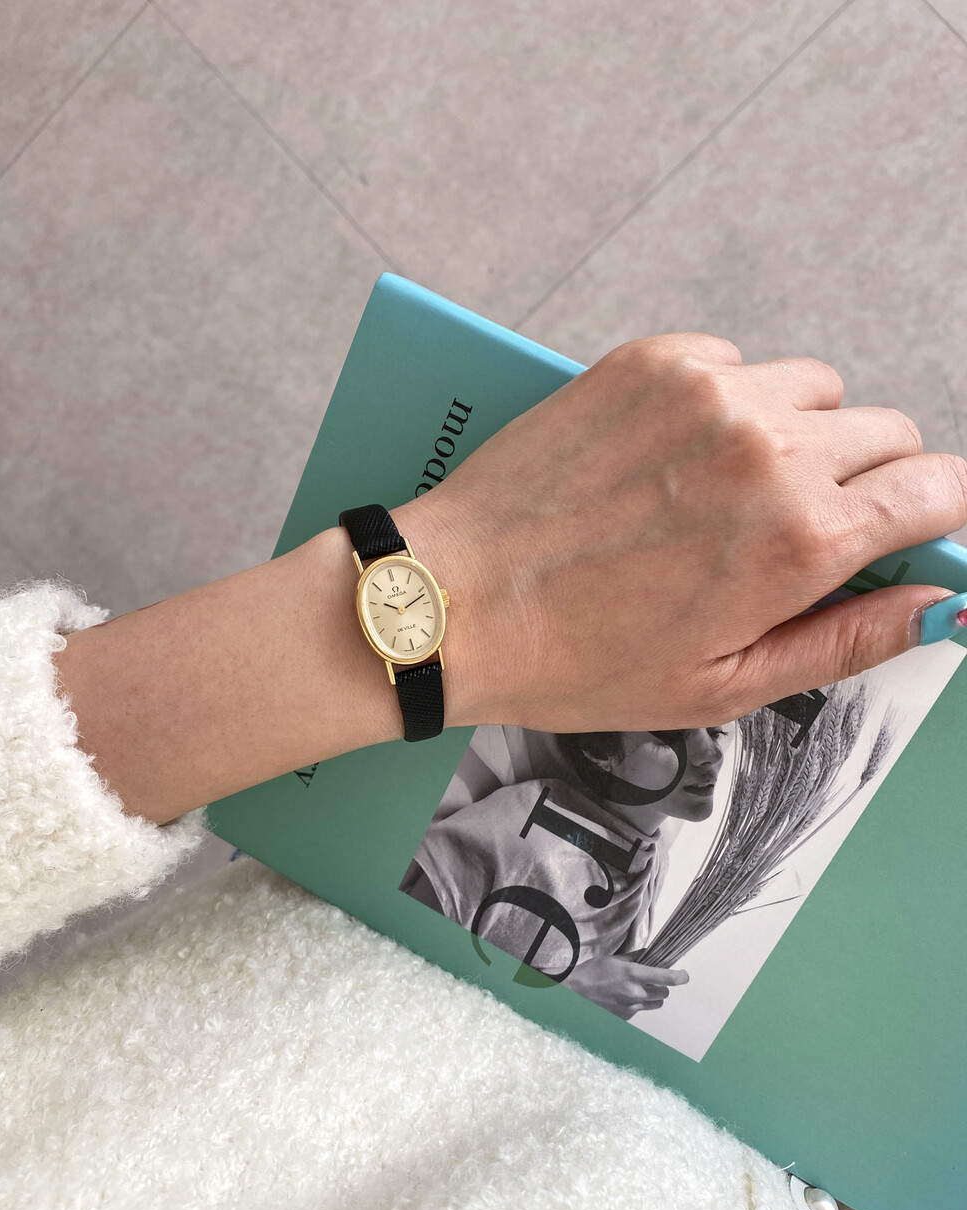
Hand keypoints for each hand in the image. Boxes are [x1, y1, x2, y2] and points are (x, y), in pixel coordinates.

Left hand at [394, 333, 966, 731]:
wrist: (453, 600)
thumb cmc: (576, 658)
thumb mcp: (723, 684)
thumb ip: (848, 639)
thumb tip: (941, 610)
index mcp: (800, 539)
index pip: (939, 488)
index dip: (931, 516)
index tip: (903, 533)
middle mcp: (769, 449)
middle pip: (887, 432)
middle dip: (867, 481)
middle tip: (796, 532)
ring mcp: (709, 394)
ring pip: (817, 389)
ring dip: (799, 435)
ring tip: (726, 494)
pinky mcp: (653, 363)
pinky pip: (738, 364)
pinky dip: (727, 404)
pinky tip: (670, 461)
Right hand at [563, 955, 689, 1019]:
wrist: (574, 994)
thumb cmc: (591, 972)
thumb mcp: (613, 959)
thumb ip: (634, 958)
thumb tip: (650, 954)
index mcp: (633, 975)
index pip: (665, 977)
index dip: (679, 977)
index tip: (685, 975)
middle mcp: (635, 993)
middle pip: (664, 993)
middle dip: (662, 985)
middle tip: (653, 979)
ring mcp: (631, 1007)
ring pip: (655, 1003)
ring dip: (653, 996)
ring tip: (639, 989)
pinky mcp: (625, 1017)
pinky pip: (640, 1010)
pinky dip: (638, 1004)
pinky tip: (623, 997)